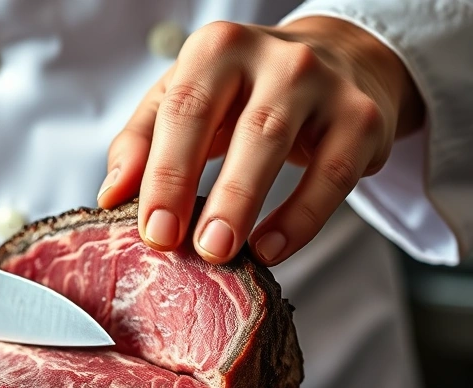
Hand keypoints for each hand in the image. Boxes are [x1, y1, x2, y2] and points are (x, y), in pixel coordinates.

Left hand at [100, 17, 423, 264]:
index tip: (153, 232)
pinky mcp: (362, 120)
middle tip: (192, 249)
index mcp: (217, 49)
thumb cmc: (241, 92)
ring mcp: (324, 84)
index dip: (167, 174)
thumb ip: (140, 144)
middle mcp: (274, 57)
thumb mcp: (183, 102)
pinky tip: (271, 249)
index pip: (185, 111)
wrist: (334, 62)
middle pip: (244, 128)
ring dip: (250, 205)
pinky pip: (333, 176)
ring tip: (225, 253)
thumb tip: (110, 197)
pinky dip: (302, 219)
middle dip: (216, 195)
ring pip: (286, 148)